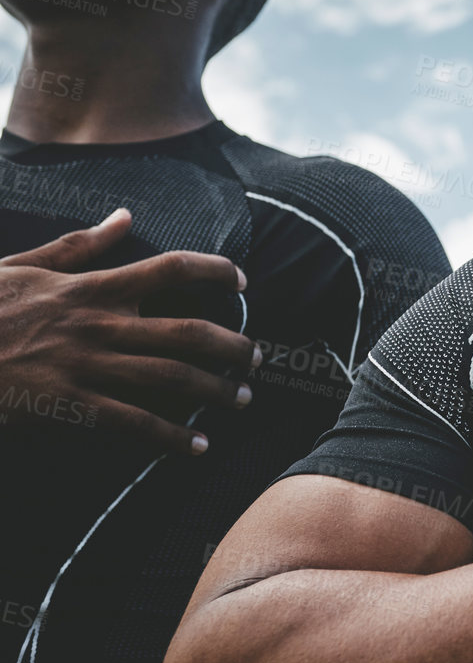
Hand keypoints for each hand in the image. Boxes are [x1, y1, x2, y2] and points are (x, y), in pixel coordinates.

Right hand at [0, 208, 256, 454]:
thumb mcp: (23, 266)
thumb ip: (80, 245)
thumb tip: (125, 216)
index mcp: (91, 287)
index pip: (170, 267)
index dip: (213, 270)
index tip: (242, 279)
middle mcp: (99, 323)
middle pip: (188, 331)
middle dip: (233, 346)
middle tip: (258, 358)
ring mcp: (87, 365)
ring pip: (172, 378)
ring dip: (216, 391)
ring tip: (241, 399)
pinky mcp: (71, 404)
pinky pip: (135, 422)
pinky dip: (171, 436)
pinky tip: (197, 446)